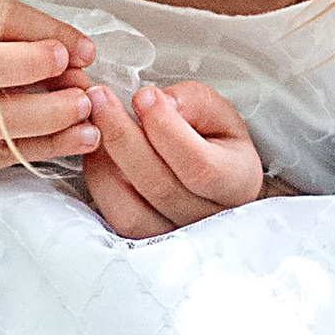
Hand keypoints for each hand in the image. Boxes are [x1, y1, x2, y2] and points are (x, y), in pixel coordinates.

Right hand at [0, 0, 99, 191]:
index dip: (45, 31)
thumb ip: (26, 40)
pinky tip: (77, 139)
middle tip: (80, 80)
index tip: (83, 50)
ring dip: (48, 117)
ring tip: (85, 111)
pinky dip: (46, 147)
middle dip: (35, 69)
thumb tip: (81, 54)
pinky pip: (0, 154)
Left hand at [80, 77, 264, 238]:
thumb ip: (193, 102)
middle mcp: (208, 218)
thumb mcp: (219, 114)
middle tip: (100, 98)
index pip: (200, 166)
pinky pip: (113, 215)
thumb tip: (158, 103)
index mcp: (237, 183)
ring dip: (105, 160)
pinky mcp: (143, 238)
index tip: (144, 96)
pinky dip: (99, 179)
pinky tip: (99, 151)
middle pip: (159, 187)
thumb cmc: (216, 146)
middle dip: (122, 136)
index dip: (167, 130)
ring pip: (131, 209)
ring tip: (97, 122)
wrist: (213, 181)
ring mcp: (174, 234)